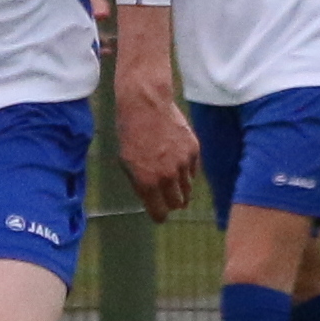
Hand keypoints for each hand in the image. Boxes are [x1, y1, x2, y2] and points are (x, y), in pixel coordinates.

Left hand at [116, 82, 198, 221]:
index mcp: (147, 182)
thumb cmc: (130, 132)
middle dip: (172, 204)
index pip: (160, 213)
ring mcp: (183, 164)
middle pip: (177, 203)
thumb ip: (140, 183)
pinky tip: (179, 164)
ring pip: (188, 189)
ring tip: (175, 183)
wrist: (146, 105)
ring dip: (181, 189)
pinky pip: (193, 171)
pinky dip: (187, 171)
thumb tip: (151, 198)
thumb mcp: (126, 162)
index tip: (160, 215)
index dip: (160, 216)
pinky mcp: (194, 151)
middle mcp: (167, 177)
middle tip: (170, 200)